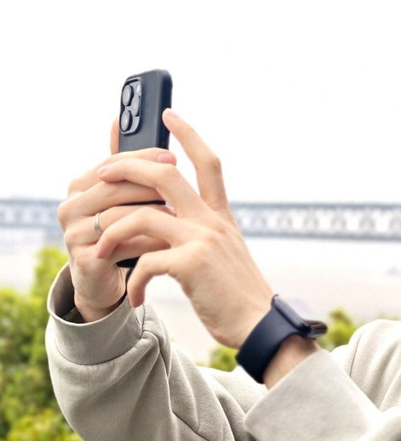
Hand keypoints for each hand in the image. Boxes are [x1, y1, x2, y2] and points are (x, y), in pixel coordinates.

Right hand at [58, 119, 178, 319]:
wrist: (103, 282)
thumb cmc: (118, 233)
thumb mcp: (121, 198)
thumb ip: (122, 164)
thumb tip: (118, 118)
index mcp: (80, 186)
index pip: (111, 163)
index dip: (142, 157)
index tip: (172, 156)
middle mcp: (70, 207)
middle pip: (114, 187)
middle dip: (150, 184)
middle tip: (180, 183)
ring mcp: (73, 235)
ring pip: (119, 216)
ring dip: (153, 215)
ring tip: (181, 214)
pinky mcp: (85, 260)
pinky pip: (122, 245)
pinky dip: (149, 242)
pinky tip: (171, 242)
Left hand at [93, 109, 274, 348]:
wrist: (260, 325)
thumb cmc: (239, 296)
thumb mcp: (225, 255)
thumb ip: (204, 235)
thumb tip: (170, 226)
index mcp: (220, 216)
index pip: (207, 162)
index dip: (188, 134)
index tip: (168, 115)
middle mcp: (211, 220)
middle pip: (164, 173)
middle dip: (127, 167)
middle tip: (101, 173)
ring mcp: (201, 240)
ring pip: (141, 216)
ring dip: (111, 232)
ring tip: (99, 251)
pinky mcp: (191, 265)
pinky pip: (145, 263)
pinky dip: (133, 281)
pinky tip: (135, 298)